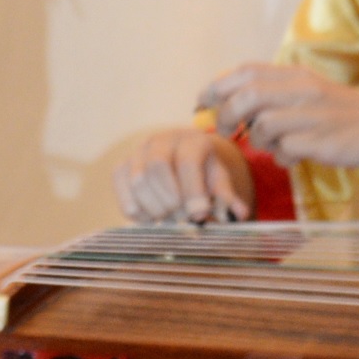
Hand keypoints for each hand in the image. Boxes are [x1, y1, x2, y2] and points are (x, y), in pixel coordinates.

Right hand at [114, 129, 254, 222]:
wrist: (180, 161)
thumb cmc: (203, 173)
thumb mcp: (218, 181)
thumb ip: (227, 197)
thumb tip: (239, 213)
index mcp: (190, 140)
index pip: (187, 161)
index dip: (192, 190)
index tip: (199, 216)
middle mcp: (160, 140)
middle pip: (157, 168)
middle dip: (171, 201)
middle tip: (183, 219)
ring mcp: (137, 153)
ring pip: (137, 182)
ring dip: (155, 208)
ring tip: (170, 219)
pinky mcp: (120, 168)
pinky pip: (123, 195)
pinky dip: (138, 213)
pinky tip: (153, 218)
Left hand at [199, 64, 358, 168]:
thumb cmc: (345, 115)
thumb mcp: (310, 93)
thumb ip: (274, 95)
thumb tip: (229, 106)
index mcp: (298, 75)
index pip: (246, 72)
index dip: (217, 85)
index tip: (201, 102)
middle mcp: (303, 90)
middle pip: (247, 96)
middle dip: (225, 114)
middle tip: (221, 130)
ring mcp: (313, 115)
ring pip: (262, 126)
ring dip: (259, 141)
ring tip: (278, 144)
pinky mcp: (322, 141)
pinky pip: (285, 151)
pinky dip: (283, 157)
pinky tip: (297, 156)